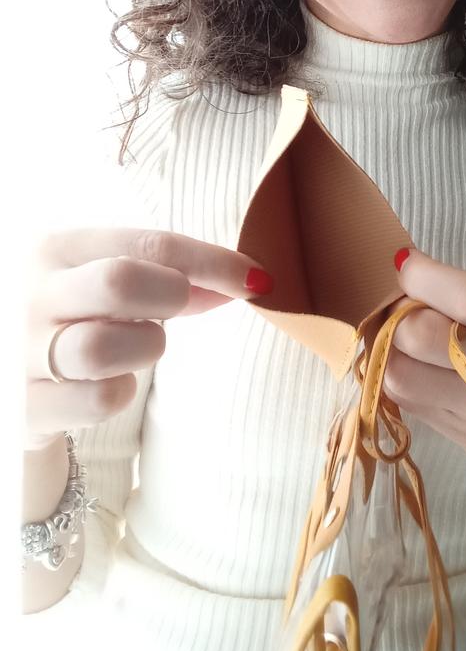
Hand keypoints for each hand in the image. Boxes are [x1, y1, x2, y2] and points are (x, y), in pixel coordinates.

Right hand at [24, 228, 271, 451]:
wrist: (7, 378)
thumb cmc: (72, 315)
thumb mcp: (103, 278)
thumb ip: (166, 274)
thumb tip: (244, 280)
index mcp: (54, 248)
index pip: (149, 243)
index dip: (213, 262)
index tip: (256, 278)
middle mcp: (31, 294)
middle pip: (121, 282)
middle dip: (171, 296)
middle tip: (176, 308)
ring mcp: (21, 352)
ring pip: (106, 346)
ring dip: (146, 346)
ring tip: (138, 344)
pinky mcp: (26, 406)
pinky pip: (100, 399)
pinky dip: (122, 391)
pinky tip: (110, 382)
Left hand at [382, 249, 465, 516]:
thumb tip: (411, 273)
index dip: (422, 276)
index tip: (408, 264)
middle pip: (420, 334)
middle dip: (400, 315)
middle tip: (407, 308)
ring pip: (399, 373)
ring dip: (390, 350)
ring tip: (407, 341)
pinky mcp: (459, 437)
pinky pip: (405, 401)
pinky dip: (400, 377)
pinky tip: (416, 367)